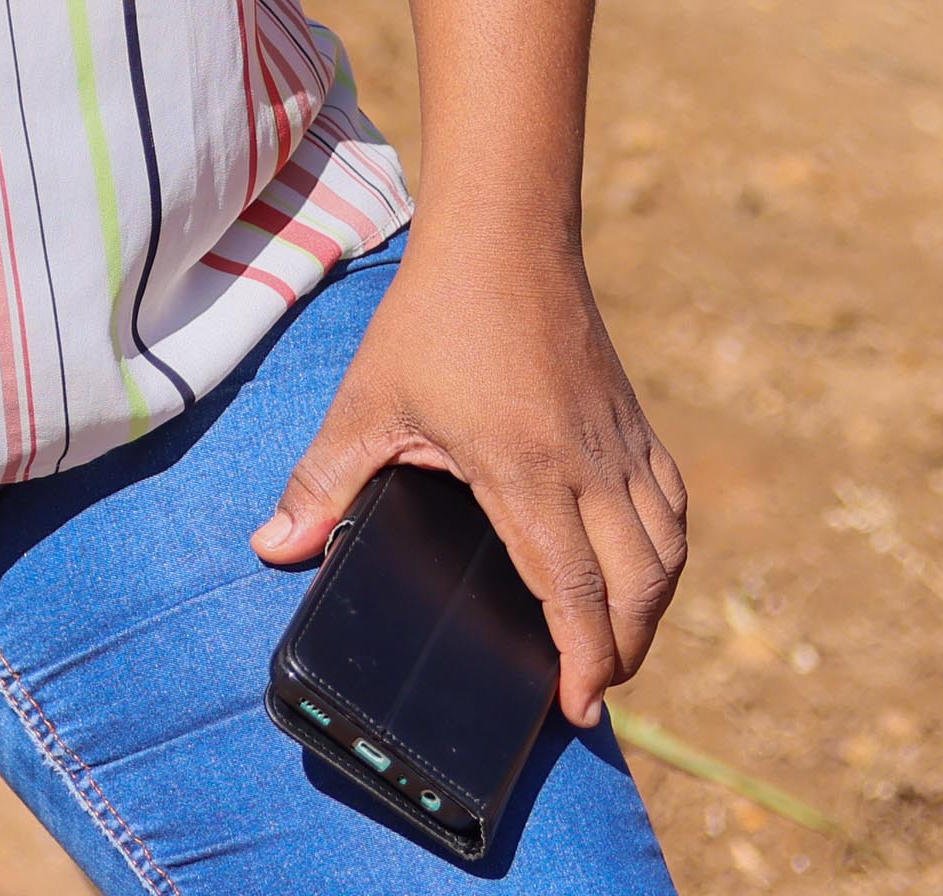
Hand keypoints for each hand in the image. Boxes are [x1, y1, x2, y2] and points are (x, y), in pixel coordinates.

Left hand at [251, 230, 688, 724]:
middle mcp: (589, 467)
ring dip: (650, 611)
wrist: (504, 235)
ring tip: (614, 646)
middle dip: (623, 653)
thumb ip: (323, 481)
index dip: (586, 661)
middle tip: (592, 690)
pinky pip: (670, 506)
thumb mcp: (367, 402)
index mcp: (526, 473)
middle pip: (639, 589)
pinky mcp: (633, 422)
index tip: (577, 706)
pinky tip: (638, 571)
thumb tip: (273, 546)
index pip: (576, 593)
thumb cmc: (435, 318)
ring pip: (666, 552)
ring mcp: (620, 444)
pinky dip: (664, 554)